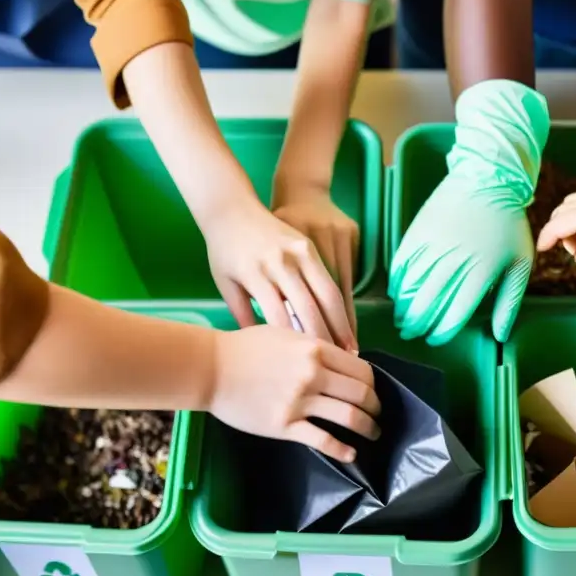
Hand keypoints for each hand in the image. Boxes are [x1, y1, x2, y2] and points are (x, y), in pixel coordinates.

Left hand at [203, 197, 357, 350]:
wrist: (232, 207)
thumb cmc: (224, 251)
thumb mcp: (226, 284)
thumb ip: (243, 316)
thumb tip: (264, 349)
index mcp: (256, 274)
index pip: (280, 317)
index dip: (296, 346)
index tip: (306, 368)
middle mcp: (281, 262)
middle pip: (309, 307)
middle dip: (326, 339)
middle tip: (339, 365)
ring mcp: (299, 250)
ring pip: (328, 292)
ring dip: (342, 323)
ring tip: (351, 348)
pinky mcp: (310, 245)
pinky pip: (332, 277)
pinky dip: (341, 304)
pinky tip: (346, 322)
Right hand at [208, 325, 379, 462]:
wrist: (211, 369)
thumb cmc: (244, 348)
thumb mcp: (285, 334)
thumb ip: (314, 346)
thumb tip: (341, 360)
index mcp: (315, 349)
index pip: (361, 369)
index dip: (373, 383)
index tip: (373, 392)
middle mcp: (313, 374)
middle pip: (362, 394)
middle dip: (376, 407)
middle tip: (378, 415)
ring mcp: (299, 401)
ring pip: (349, 417)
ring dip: (368, 428)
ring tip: (372, 433)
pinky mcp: (284, 425)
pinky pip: (323, 440)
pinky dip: (342, 450)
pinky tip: (350, 454)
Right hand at [389, 80, 549, 344]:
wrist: (487, 178)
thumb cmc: (508, 223)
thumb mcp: (520, 264)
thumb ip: (509, 302)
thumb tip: (500, 334)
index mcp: (480, 273)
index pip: (454, 314)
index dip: (442, 332)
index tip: (436, 339)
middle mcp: (453, 263)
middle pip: (427, 305)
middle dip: (417, 324)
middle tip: (413, 334)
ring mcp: (432, 247)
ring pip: (411, 287)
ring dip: (404, 308)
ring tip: (402, 320)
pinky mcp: (418, 232)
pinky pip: (402, 264)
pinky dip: (397, 282)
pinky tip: (398, 293)